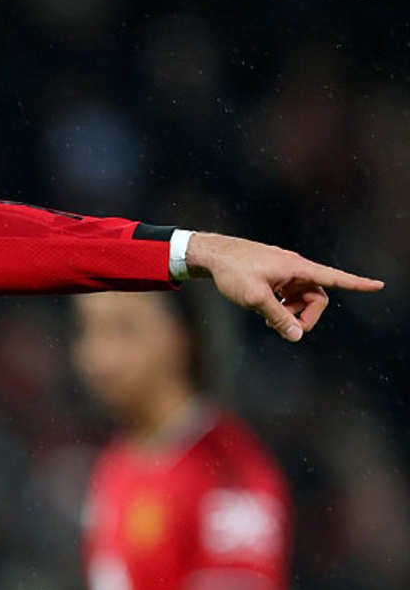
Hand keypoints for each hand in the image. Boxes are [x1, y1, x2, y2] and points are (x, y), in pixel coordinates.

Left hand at [186, 232, 383, 341]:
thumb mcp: (256, 298)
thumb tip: (298, 336)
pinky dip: (281, 306)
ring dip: (291, 312)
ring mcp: (284, 271)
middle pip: (317, 297)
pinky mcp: (273, 275)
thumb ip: (279, 317)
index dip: (356, 283)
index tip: (379, 285)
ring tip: (269, 321)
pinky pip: (288, 295)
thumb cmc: (233, 271)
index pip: (333, 278)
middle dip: (305, 315)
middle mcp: (295, 268)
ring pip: (300, 298)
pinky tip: (264, 312)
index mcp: (296, 268)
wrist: (211, 254)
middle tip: (284, 328)